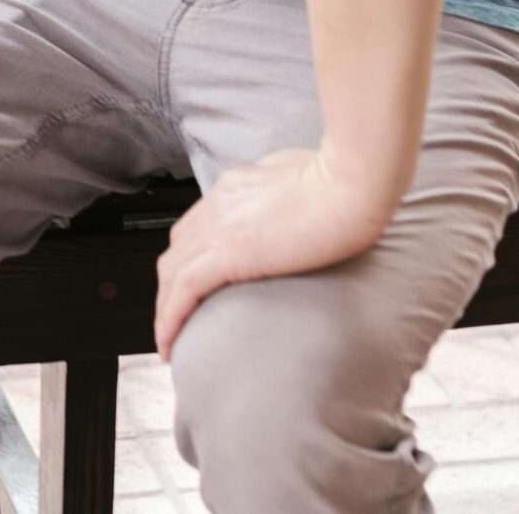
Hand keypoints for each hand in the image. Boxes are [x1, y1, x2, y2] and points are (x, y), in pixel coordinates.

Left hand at [152, 148, 391, 360]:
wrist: (353, 184)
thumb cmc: (347, 181)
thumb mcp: (305, 177)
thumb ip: (289, 191)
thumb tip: (295, 202)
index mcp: (237, 186)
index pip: (197, 225)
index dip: (189, 257)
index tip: (193, 283)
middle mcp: (220, 202)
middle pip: (177, 250)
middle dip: (170, 285)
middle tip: (176, 317)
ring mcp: (220, 226)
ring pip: (171, 272)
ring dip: (165, 307)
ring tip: (168, 340)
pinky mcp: (229, 252)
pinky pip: (184, 290)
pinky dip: (170, 317)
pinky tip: (169, 342)